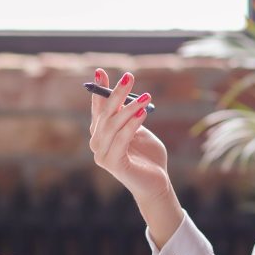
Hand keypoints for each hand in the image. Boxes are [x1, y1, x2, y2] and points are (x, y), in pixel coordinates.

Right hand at [88, 68, 170, 201]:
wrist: (157, 183)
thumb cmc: (148, 156)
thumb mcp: (139, 130)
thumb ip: (130, 116)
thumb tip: (128, 96)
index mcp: (102, 134)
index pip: (98, 108)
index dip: (99, 89)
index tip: (100, 71)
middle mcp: (97, 143)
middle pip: (105, 114)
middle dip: (116, 93)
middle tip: (129, 77)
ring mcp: (102, 155)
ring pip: (113, 125)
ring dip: (129, 108)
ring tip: (146, 96)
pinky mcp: (112, 164)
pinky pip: (122, 140)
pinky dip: (132, 125)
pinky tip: (142, 113)